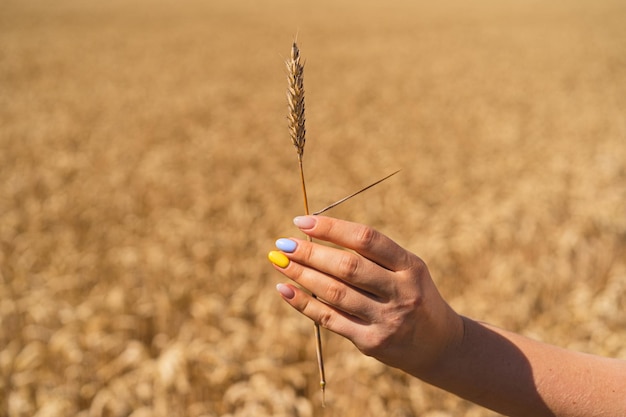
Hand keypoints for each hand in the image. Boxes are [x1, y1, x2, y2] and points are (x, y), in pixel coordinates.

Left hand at [268, 215, 463, 375]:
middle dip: (310, 253)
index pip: (367, 239)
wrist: (439, 346)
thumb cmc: (413, 295)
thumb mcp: (406, 269)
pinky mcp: (372, 343)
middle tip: (283, 244)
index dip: (332, 228)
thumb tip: (315, 236)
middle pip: (347, 267)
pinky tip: (285, 289)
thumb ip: (370, 255)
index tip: (302, 221)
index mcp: (410, 266)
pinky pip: (330, 320)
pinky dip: (304, 303)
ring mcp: (387, 320)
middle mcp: (401, 292)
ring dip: (301, 275)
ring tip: (278, 261)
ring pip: (335, 293)